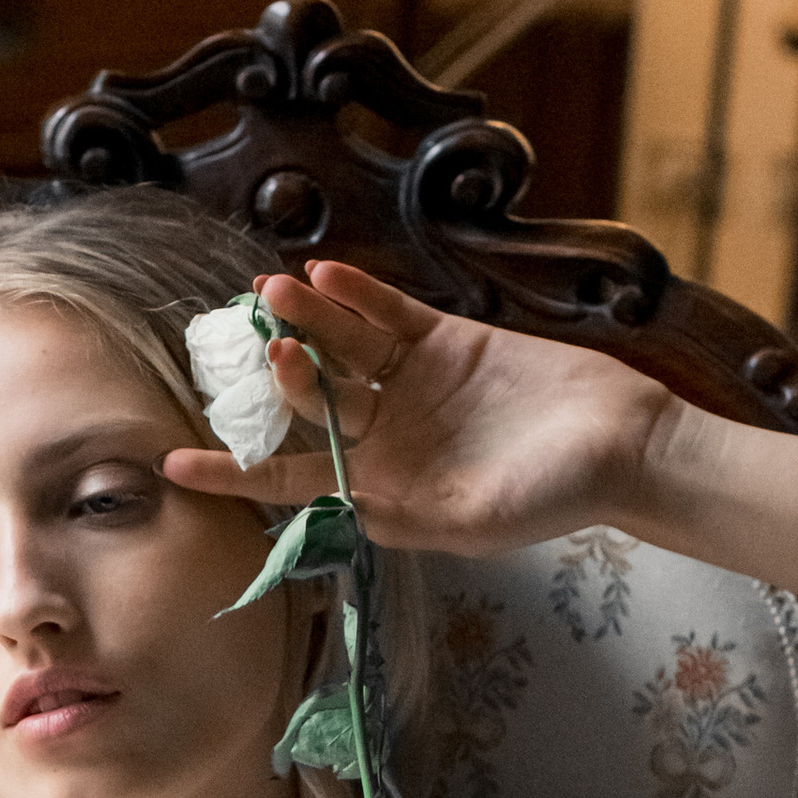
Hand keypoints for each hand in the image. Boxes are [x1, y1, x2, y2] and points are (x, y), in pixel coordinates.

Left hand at [160, 259, 674, 558]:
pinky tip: (324, 275)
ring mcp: (411, 386)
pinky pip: (387, 314)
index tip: (173, 462)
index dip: (231, 470)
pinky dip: (356, 295)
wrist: (624, 445)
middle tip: (247, 347)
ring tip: (271, 291)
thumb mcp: (471, 522)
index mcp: (381, 490)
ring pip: (339, 350)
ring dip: (304, 323)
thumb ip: (399, 515)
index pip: (288, 480)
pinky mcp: (444, 342)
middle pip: (306, 405)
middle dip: (270, 379)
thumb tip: (330, 507)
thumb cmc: (552, 496)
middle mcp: (385, 438)